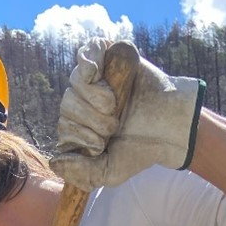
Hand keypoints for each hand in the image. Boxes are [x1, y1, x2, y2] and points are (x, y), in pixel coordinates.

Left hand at [53, 37, 204, 188]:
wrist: (170, 129)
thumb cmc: (141, 150)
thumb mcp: (110, 172)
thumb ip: (81, 173)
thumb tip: (54, 162)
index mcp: (81, 126)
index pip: (64, 127)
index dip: (80, 136)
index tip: (103, 145)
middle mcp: (84, 101)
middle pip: (67, 105)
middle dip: (91, 120)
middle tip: (115, 126)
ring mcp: (95, 78)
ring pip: (76, 82)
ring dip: (96, 99)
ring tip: (117, 107)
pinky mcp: (109, 58)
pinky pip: (86, 52)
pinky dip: (88, 62)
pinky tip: (96, 75)